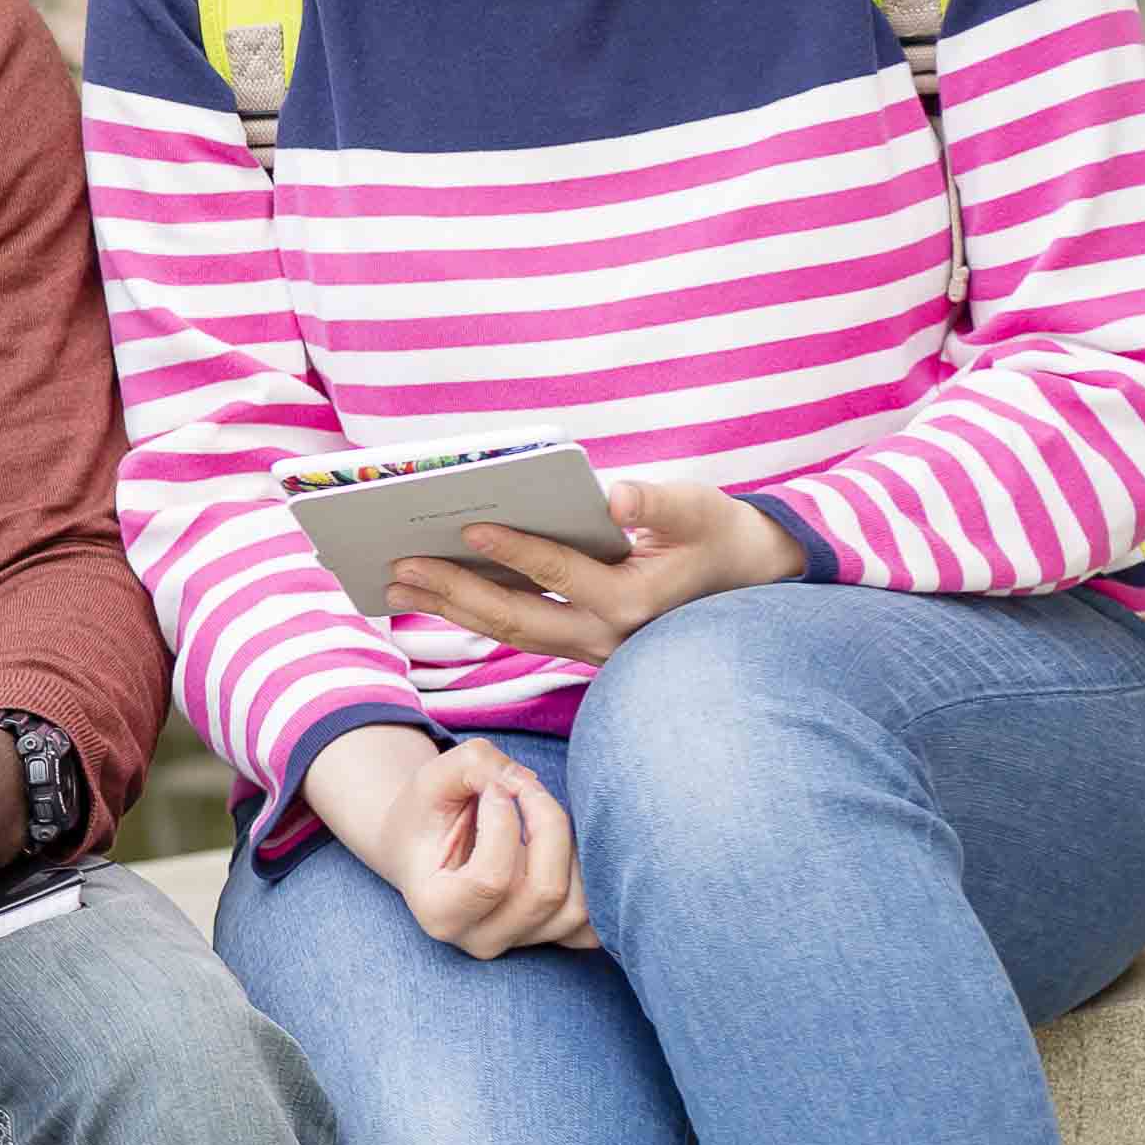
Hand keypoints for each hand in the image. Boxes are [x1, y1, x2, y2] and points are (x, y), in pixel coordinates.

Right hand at [326, 731, 593, 959]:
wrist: (423, 845)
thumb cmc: (426, 814)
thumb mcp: (432, 778)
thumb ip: (474, 766)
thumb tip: (527, 782)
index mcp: (438, 911)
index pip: (492, 880)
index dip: (503, 822)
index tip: (491, 786)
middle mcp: (480, 939)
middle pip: (545, 891)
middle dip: (547, 822)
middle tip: (524, 785)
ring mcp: (519, 943)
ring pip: (576, 905)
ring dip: (570, 845)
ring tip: (539, 814)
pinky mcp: (551, 938)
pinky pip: (594, 926)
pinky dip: (593, 885)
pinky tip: (563, 847)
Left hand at [382, 476, 804, 664]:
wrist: (747, 582)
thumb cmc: (718, 534)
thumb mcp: (700, 509)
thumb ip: (658, 504)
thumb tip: (615, 496)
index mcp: (634, 602)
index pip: (564, 576)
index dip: (517, 552)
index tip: (470, 527)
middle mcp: (607, 636)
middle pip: (517, 618)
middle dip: (454, 591)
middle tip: (398, 565)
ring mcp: (590, 649)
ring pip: (509, 632)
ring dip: (451, 607)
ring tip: (396, 581)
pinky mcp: (580, 645)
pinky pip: (518, 632)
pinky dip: (474, 613)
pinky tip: (433, 592)